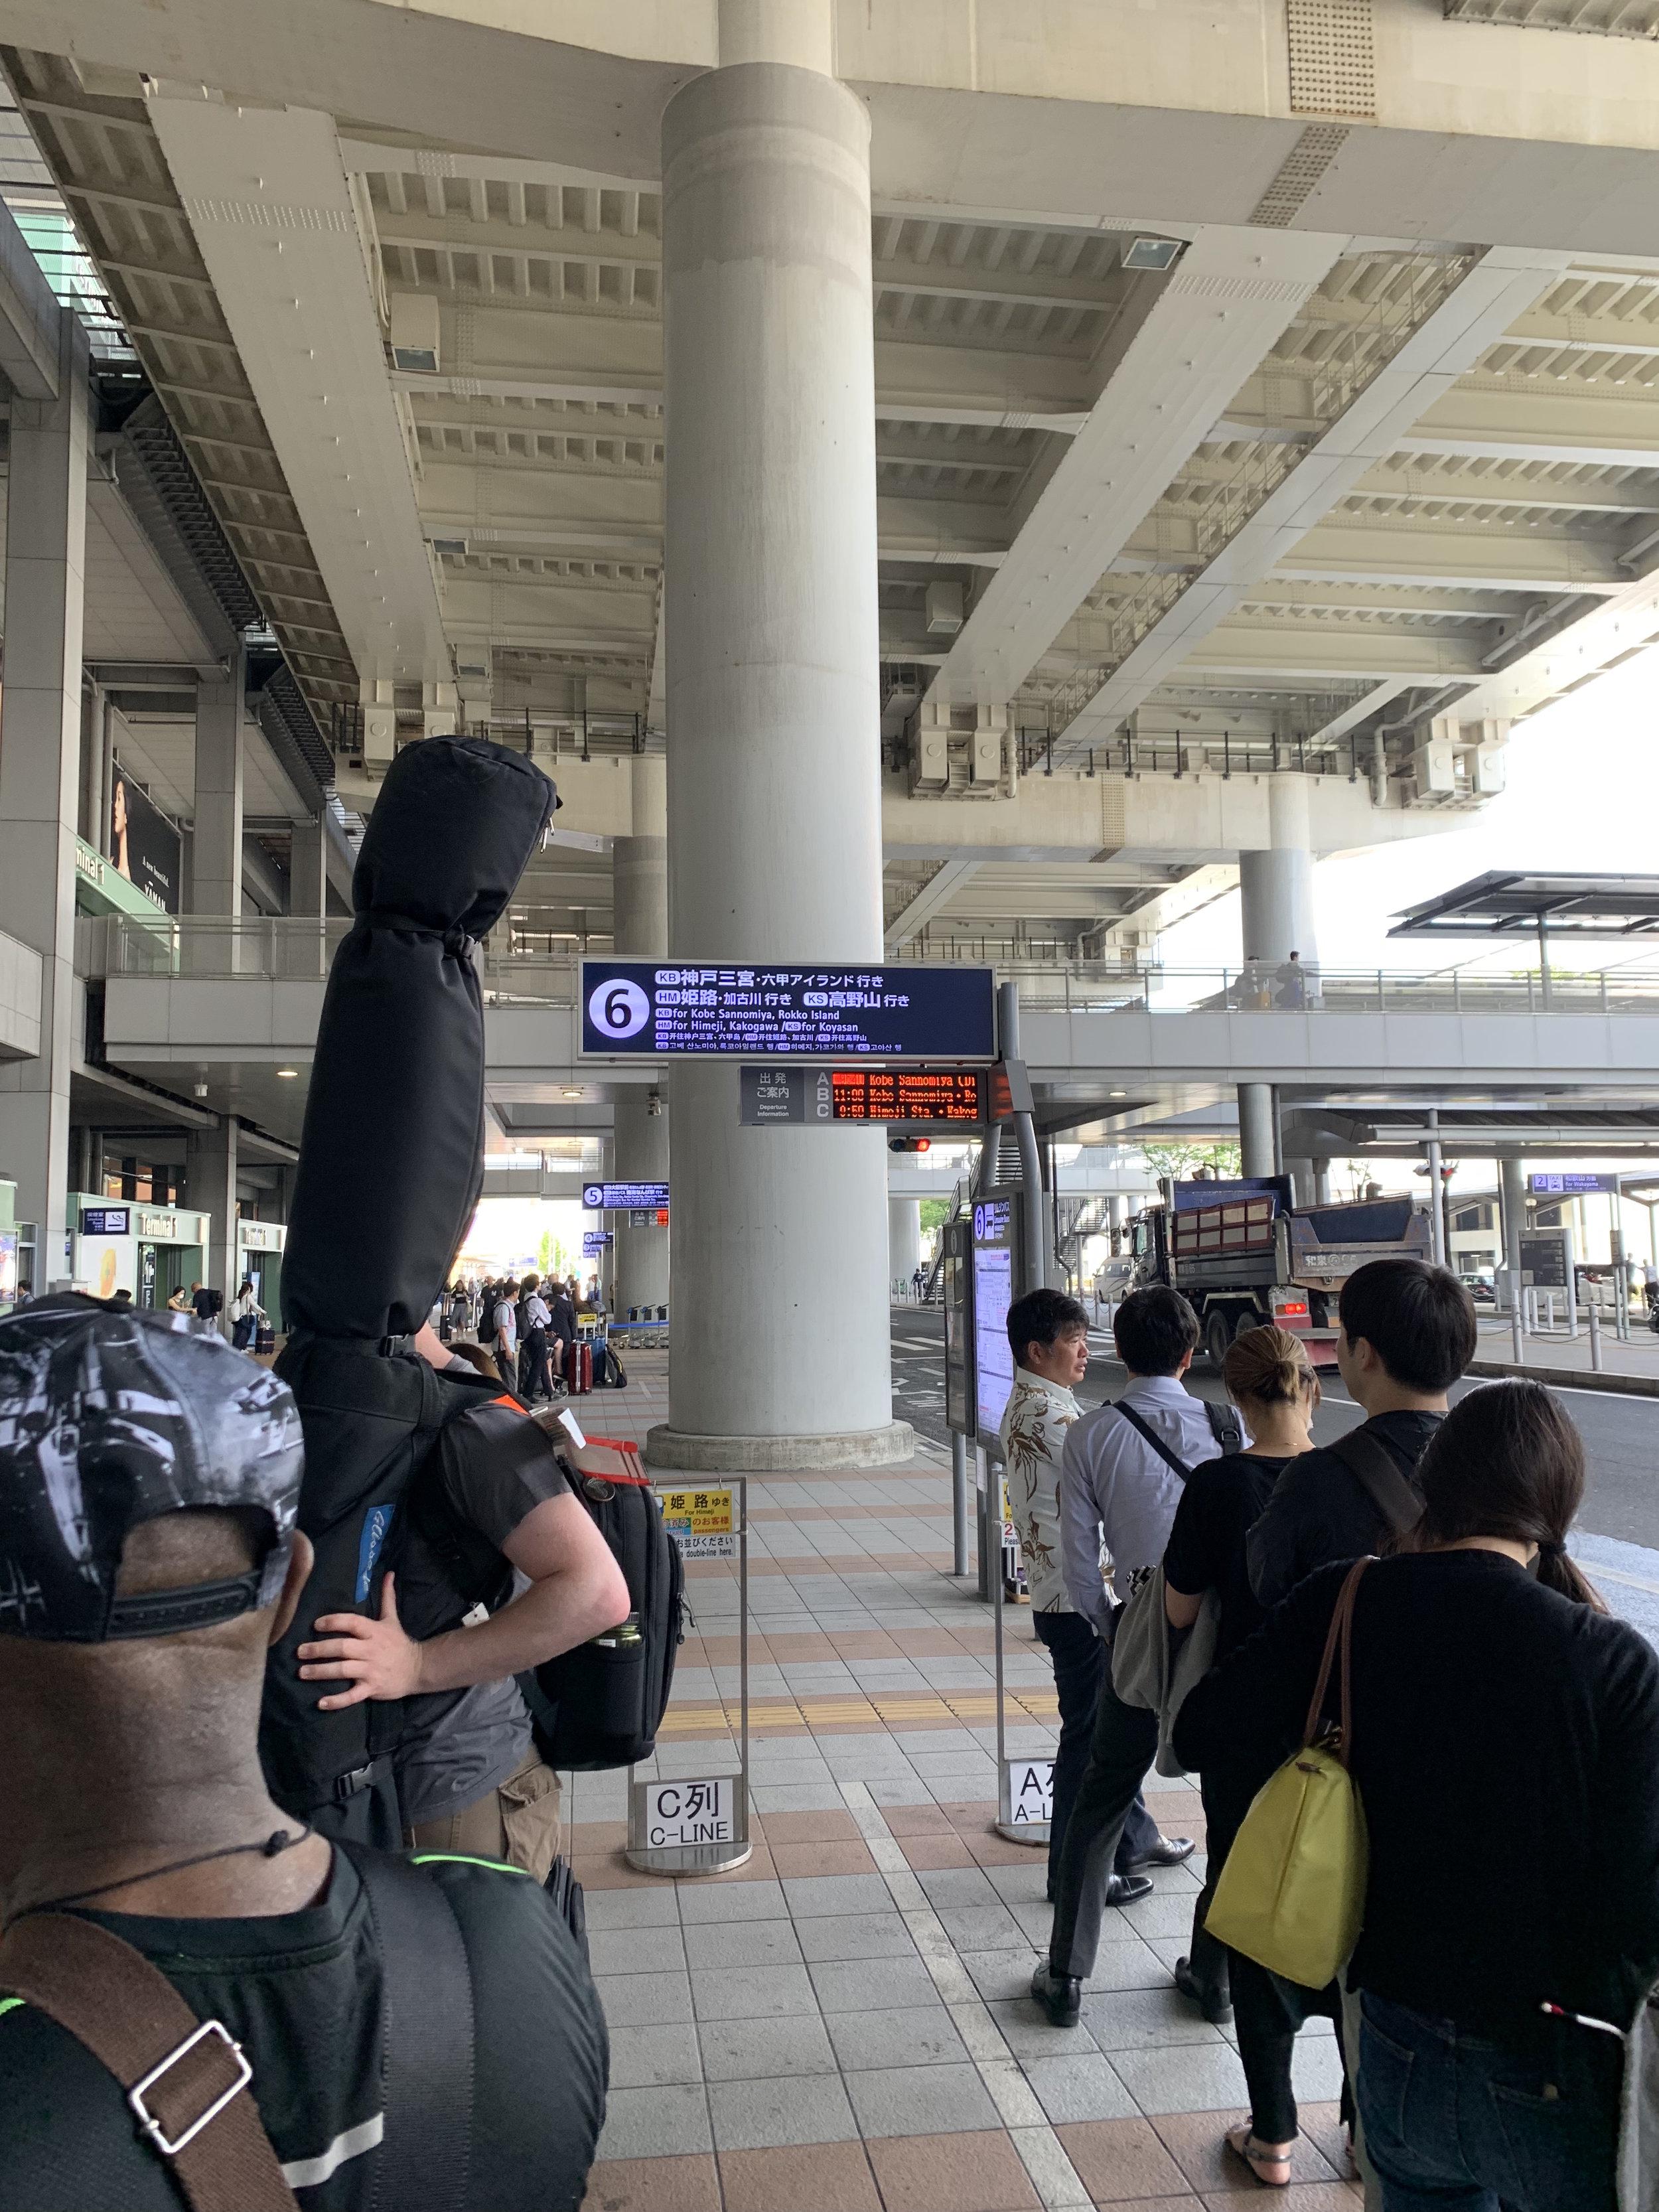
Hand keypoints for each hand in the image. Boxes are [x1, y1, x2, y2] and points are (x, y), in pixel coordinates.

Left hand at [297, 1573, 423, 1707]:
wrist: (418, 1669)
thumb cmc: (399, 1643)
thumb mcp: (392, 1619)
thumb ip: (387, 1597)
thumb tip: (388, 1573)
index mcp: (375, 1631)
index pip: (352, 1623)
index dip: (333, 1622)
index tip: (316, 1625)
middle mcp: (371, 1650)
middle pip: (342, 1648)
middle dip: (319, 1649)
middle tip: (300, 1652)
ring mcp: (371, 1670)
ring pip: (343, 1670)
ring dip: (321, 1672)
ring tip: (302, 1673)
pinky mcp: (371, 1689)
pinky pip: (352, 1696)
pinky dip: (337, 1701)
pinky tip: (321, 1702)